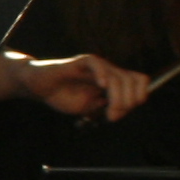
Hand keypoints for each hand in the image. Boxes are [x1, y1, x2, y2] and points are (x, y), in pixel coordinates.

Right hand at [17, 52, 146, 120]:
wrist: (40, 87)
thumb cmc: (63, 96)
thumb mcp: (89, 107)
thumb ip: (106, 106)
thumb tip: (123, 108)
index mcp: (113, 81)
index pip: (140, 82)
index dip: (137, 98)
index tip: (121, 114)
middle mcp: (108, 71)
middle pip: (133, 81)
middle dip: (128, 103)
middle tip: (113, 117)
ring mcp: (96, 66)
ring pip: (118, 77)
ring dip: (117, 98)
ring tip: (108, 112)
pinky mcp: (80, 62)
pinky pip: (98, 64)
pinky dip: (103, 74)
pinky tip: (102, 86)